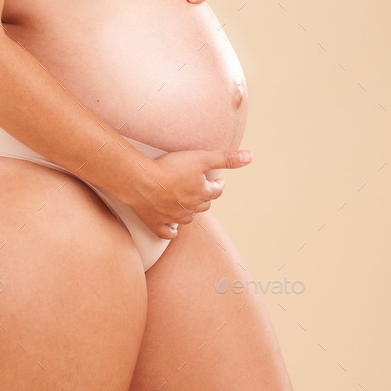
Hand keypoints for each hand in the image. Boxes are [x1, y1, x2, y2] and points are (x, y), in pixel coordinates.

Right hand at [128, 147, 251, 238]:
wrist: (141, 181)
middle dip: (205, 197)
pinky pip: (167, 232)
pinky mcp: (156, 222)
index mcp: (202, 193)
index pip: (216, 191)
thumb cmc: (170, 167)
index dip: (218, 184)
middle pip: (203, 205)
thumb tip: (250, 157)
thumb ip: (225, 158)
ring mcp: (173, 217)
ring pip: (187, 218)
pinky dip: (171, 231)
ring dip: (190, 212)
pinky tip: (173, 229)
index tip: (218, 180)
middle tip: (202, 189)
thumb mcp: (202, 157)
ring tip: (188, 205)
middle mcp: (190, 208)